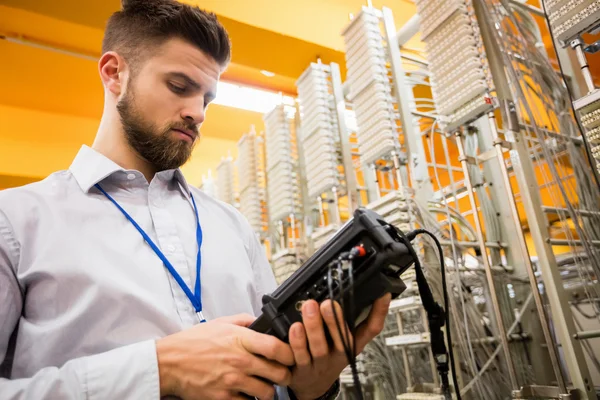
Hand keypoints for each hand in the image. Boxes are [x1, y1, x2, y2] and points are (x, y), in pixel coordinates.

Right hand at [156, 313, 293, 399]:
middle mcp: (239, 361)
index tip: (291, 355)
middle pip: (278, 373)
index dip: (290, 353)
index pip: (276, 348)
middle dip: (284, 374)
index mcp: (240, 339)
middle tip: (282, 372)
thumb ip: (244, 321)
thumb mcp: (220, 323)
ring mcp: (232, 381)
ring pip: (267, 392)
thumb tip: (262, 321)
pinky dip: (251, 399)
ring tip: (264, 384)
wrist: (170, 362)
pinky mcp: (223, 398)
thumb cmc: (193, 342)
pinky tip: (247, 392)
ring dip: (269, 389)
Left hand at [287, 294, 391, 399]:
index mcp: (352, 345)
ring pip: (318, 347)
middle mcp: (338, 355)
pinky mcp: (300, 370)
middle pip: (342, 339)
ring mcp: (319, 363)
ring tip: (308, 311)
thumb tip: (361, 291)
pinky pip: (297, 357)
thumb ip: (351, 320)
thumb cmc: (329, 357)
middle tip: (329, 303)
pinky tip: (293, 330)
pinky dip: (294, 344)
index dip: (379, 312)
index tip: (382, 294)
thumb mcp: (346, 342)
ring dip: (314, 328)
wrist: (312, 386)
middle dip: (336, 320)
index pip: (371, 329)